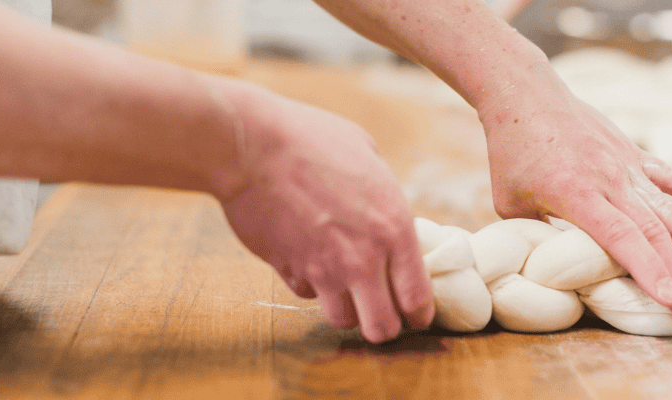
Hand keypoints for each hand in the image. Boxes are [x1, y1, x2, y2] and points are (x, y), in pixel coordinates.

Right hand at [216, 87, 432, 342]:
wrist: (252, 145)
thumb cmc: (313, 139)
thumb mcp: (369, 157)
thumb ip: (385, 196)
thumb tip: (389, 216)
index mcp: (394, 228)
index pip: (418, 299)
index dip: (419, 313)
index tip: (414, 311)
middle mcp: (363, 259)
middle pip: (383, 329)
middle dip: (385, 324)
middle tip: (381, 308)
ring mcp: (323, 270)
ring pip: (343, 321)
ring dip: (348, 309)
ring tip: (346, 286)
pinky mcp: (289, 270)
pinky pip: (307, 294)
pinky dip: (312, 285)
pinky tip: (310, 260)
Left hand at [481, 93, 671, 323]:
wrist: (526, 96)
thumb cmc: (512, 153)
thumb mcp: (511, 203)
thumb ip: (539, 234)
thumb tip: (555, 266)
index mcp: (577, 194)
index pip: (622, 239)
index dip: (649, 271)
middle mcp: (609, 180)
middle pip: (654, 232)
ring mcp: (625, 165)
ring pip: (670, 209)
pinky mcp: (632, 152)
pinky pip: (670, 177)